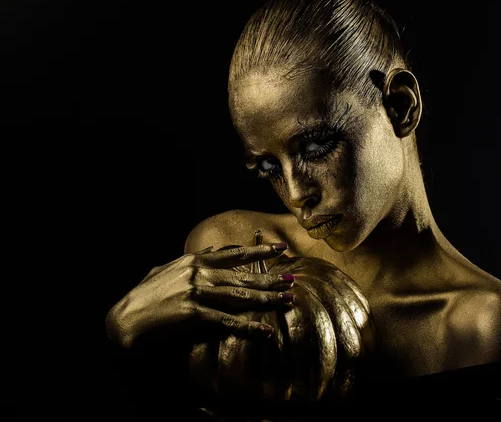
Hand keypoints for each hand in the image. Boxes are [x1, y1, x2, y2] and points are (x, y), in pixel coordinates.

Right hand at [105, 242, 293, 347]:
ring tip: (287, 300)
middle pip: (244, 276)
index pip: (235, 254)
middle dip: (270, 278)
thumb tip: (218, 251)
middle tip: (292, 279)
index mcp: (195, 260)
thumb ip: (195, 259)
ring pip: (241, 296)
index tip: (280, 250)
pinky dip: (247, 327)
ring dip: (267, 299)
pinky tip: (264, 330)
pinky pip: (227, 321)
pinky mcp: (194, 313)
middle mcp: (200, 273)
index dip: (260, 252)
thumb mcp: (170, 268)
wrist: (127, 317)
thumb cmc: (147, 294)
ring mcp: (198, 292)